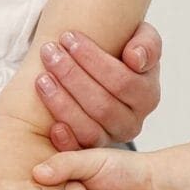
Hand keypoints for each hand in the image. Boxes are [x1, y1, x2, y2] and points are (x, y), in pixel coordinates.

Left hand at [34, 20, 162, 151]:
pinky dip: (65, 140)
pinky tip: (52, 125)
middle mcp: (132, 122)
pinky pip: (78, 151)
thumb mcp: (140, 40)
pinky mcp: (89, 152)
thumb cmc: (121, 53)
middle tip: (49, 52)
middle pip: (103, 106)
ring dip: (62, 104)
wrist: (100, 73)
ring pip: (89, 129)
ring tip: (41, 78)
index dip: (93, 59)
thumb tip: (135, 58)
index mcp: (147, 96)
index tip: (68, 36)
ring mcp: (110, 139)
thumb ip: (147, 44)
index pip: (123, 82)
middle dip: (72, 75)